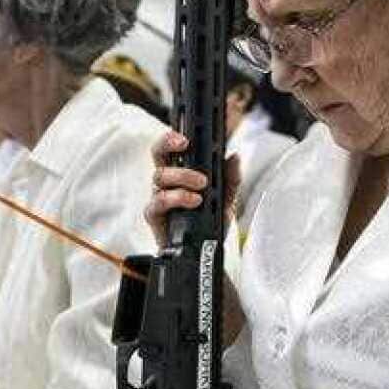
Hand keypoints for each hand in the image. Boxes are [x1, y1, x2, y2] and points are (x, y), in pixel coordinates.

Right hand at [145, 131, 246, 345]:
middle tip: (186, 144)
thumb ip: (230, 179)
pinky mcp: (154, 216)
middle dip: (168, 143)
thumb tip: (234, 156)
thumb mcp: (225, 200)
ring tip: (202, 187)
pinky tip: (193, 201)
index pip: (173, 146)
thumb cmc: (207, 224)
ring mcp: (158, 197)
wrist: (201, 256)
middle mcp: (166, 181)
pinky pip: (157, 202)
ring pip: (159, 176)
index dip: (174, 134)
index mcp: (180, 171)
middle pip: (157, 153)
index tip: (188, 132)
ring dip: (181, 176)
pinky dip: (176, 198)